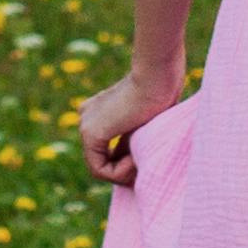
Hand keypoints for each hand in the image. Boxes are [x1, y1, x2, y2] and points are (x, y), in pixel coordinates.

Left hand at [79, 61, 190, 185]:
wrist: (157, 74)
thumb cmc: (162, 90)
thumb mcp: (146, 121)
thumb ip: (133, 141)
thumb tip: (133, 165)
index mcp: (98, 111)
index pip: (106, 152)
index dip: (126, 166)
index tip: (147, 159)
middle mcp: (86, 117)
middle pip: (102, 162)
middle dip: (125, 171)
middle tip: (146, 165)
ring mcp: (85, 125)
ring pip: (100, 169)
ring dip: (125, 173)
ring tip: (144, 160)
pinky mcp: (91, 133)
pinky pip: (101, 170)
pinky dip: (121, 173)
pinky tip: (137, 160)